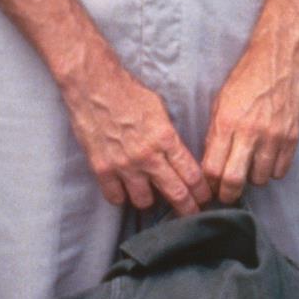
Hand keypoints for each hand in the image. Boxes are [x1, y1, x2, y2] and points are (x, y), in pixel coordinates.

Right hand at [62, 49, 209, 215]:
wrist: (93, 85)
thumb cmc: (127, 92)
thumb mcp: (159, 110)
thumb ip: (169, 136)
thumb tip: (177, 156)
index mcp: (165, 138)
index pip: (192, 175)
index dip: (201, 191)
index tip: (204, 198)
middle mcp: (147, 156)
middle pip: (175, 193)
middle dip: (188, 208)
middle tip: (191, 213)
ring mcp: (123, 165)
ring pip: (144, 202)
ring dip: (149, 199)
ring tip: (148, 192)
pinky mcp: (101, 168)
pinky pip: (115, 197)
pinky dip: (120, 196)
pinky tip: (123, 189)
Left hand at [201, 39, 298, 204]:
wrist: (278, 60)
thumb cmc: (246, 79)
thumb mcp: (220, 102)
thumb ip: (215, 134)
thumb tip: (211, 164)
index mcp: (227, 123)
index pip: (213, 169)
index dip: (209, 183)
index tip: (210, 186)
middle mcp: (250, 133)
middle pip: (235, 182)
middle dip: (227, 194)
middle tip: (226, 193)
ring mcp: (274, 137)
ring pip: (260, 179)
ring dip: (252, 179)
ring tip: (249, 167)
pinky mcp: (292, 138)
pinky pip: (281, 171)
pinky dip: (272, 171)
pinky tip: (267, 159)